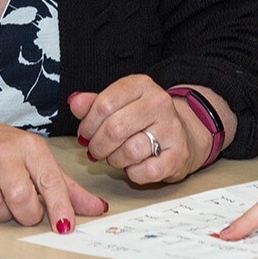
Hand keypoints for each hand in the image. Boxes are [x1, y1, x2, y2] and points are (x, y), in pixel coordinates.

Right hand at [0, 118, 107, 230]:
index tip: (65, 226)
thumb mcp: (39, 161)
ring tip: (0, 199)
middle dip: (26, 214)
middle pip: (21, 198)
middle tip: (25, 210)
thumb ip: (67, 187)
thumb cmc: (6, 150)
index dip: (60, 206)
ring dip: (0, 214)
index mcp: (31, 147)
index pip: (50, 180)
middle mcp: (4, 152)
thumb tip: (98, 208)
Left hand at [69, 75, 204, 185]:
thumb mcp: (119, 105)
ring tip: (117, 155)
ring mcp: (172, 129)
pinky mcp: (177, 155)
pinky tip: (135, 164)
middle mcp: (160, 103)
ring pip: (128, 151)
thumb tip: (75, 102)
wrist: (182, 136)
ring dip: (114, 160)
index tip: (86, 133)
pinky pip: (142, 171)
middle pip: (114, 129)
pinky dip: (132, 173)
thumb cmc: (143, 120)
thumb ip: (94, 104)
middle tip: (96, 149)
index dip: (88, 124)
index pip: (104, 104)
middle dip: (98, 145)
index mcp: (142, 85)